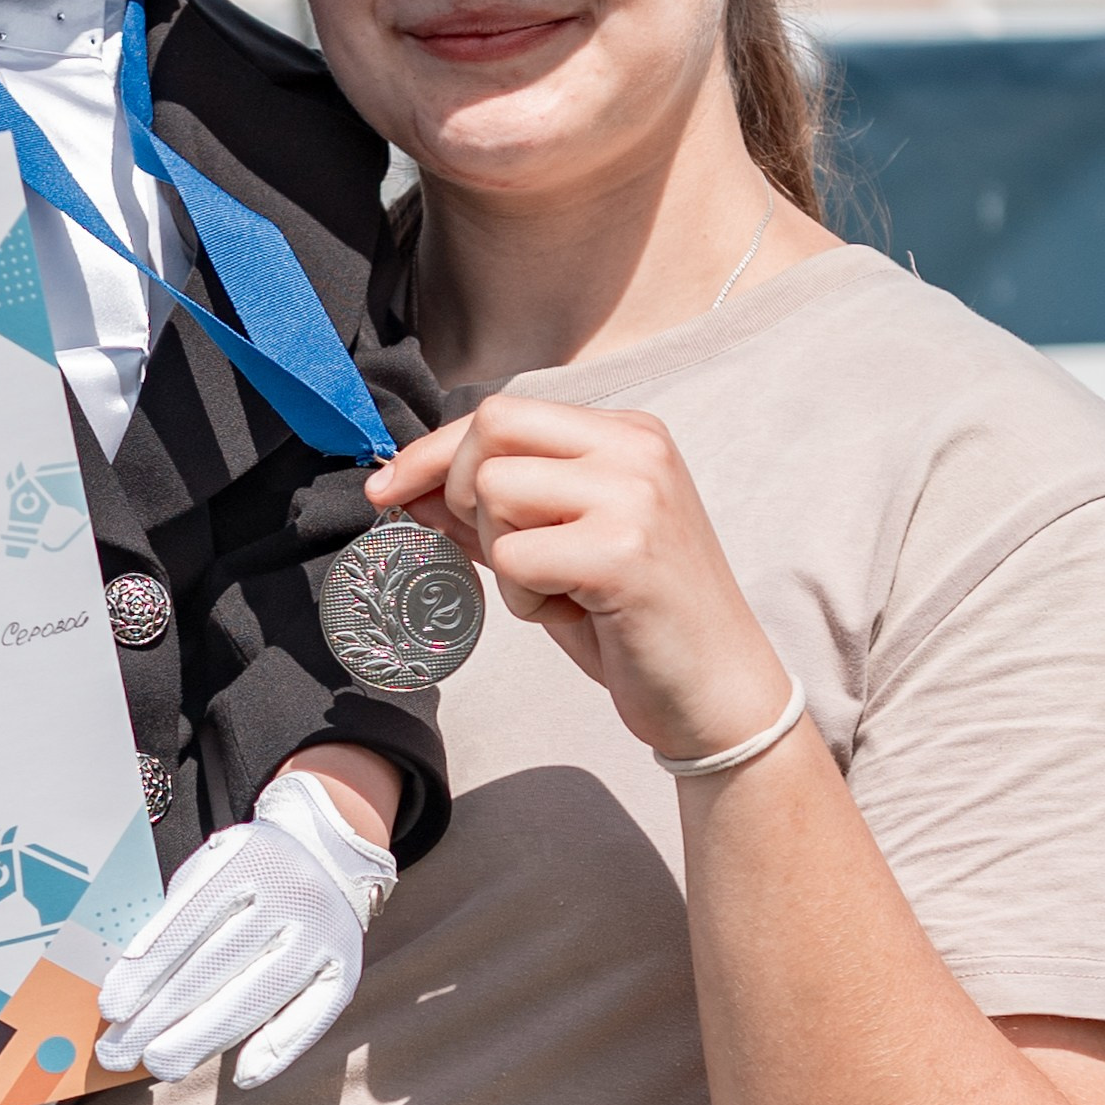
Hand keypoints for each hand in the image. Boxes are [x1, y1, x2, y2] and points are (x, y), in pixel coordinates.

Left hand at [96, 767, 395, 1090]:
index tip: (111, 1009)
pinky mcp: (345, 969)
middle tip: (118, 1053)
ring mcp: (321, 934)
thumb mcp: (209, 869)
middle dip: (158, 1017)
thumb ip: (175, 919)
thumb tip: (130, 993)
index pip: (185, 922)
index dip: (145, 969)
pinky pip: (310, 1018)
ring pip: (255, 997)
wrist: (329, 852)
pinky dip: (276, 1050)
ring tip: (159, 1065)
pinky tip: (241, 1077)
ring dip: (201, 1039)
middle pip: (213, 966)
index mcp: (244, 860)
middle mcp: (289, 894)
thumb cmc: (248, 872)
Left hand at [369, 399, 791, 766]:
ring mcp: (634, 494)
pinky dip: (522, 597)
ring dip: (501, 556)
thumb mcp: (558, 552)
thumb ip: (490, 512)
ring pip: (494, 491)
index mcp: (627, 435)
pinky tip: (572, 612)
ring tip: (555, 589)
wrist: (718, 693)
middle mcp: (635, 449)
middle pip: (489, 429)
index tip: (386, 490)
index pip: (501, 412)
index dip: (432, 453)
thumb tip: (404, 487)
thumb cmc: (637, 623)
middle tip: (502, 553)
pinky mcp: (622, 550)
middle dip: (460, 494)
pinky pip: (512, 557)